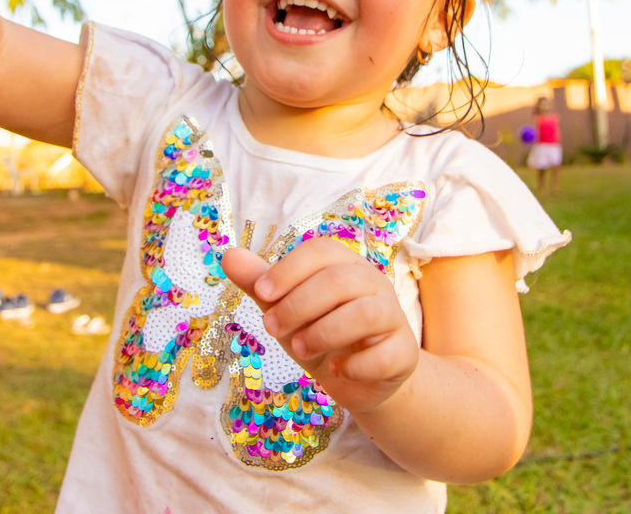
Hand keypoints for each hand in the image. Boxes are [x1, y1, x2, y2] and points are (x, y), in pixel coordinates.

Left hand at [220, 238, 419, 413]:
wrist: (359, 379)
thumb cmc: (320, 333)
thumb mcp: (286, 308)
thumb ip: (259, 282)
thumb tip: (227, 255)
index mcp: (345, 265)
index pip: (321, 251)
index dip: (289, 269)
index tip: (261, 293)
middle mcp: (373, 283)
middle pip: (339, 281)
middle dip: (298, 305)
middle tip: (271, 329)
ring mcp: (393, 317)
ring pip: (365, 314)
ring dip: (324, 333)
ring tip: (300, 350)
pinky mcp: (402, 353)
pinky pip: (383, 355)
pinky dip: (355, 365)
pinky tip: (338, 370)